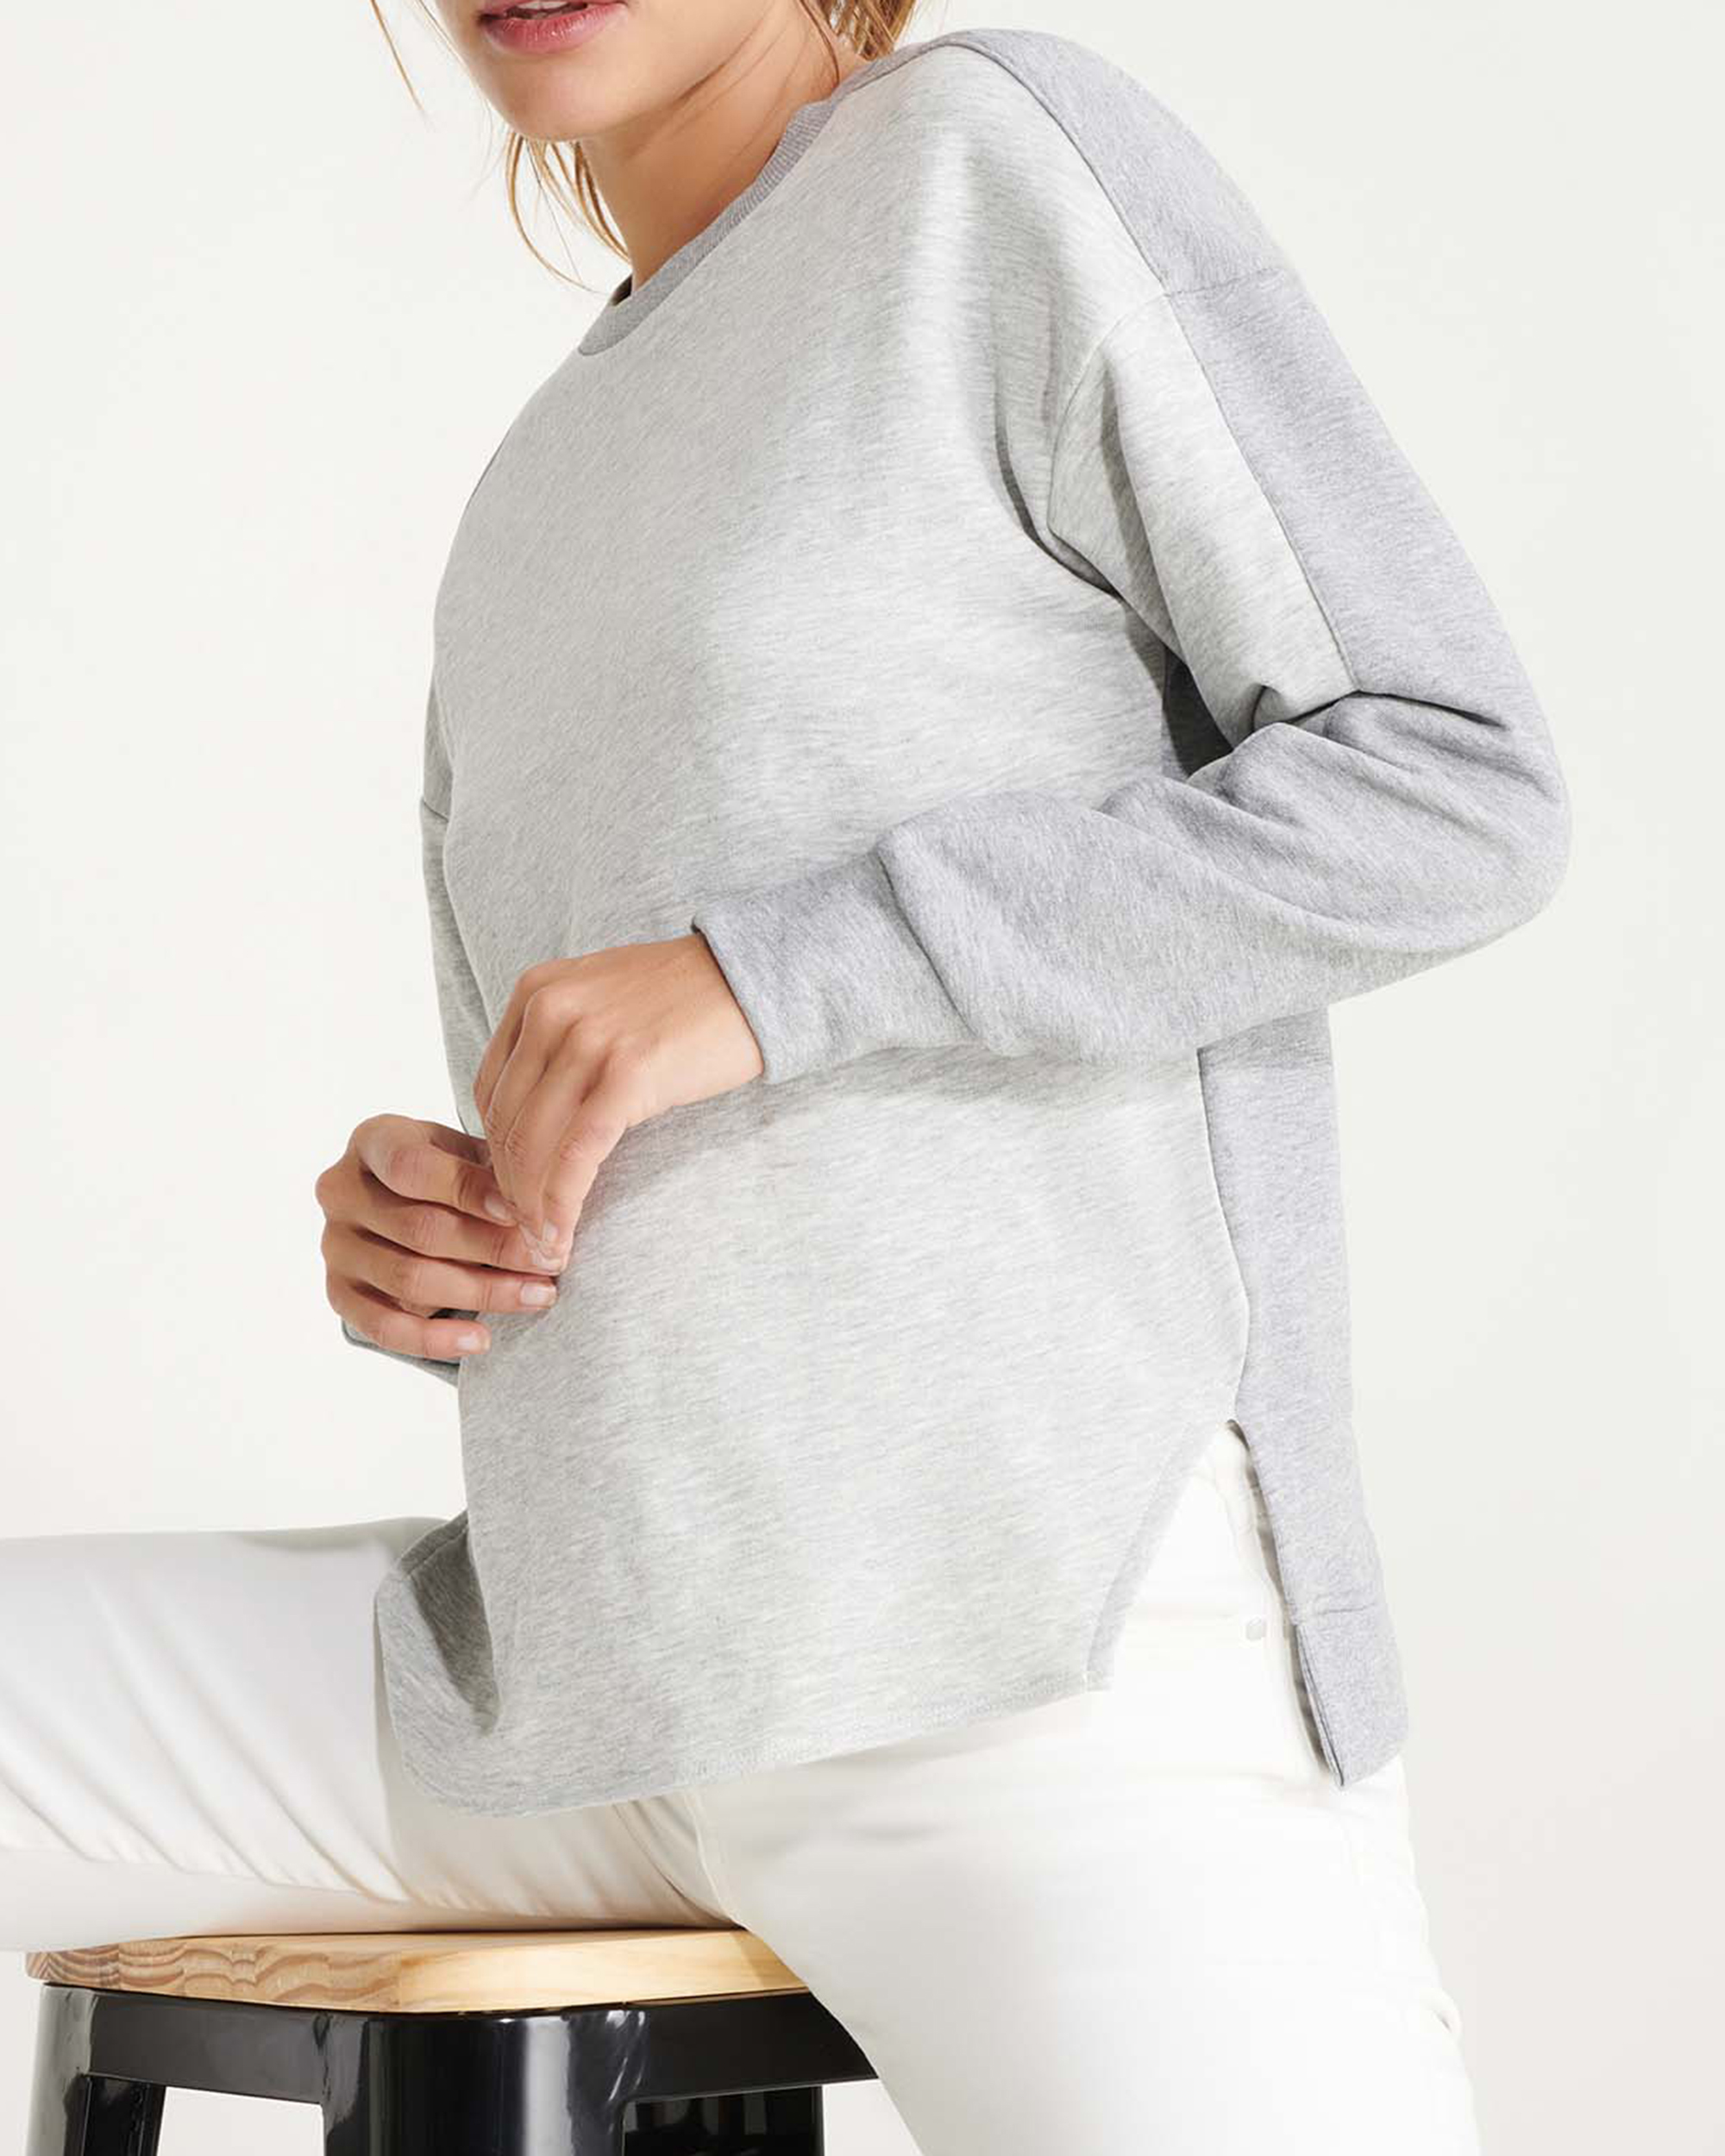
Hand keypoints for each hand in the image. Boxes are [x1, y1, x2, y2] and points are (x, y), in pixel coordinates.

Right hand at [315, 1114, 571, 1362]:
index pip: (412, 1168)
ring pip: (409, 1279)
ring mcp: (335, 1245)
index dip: (469, 1191)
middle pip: (420, 1229)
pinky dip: (435, 1339)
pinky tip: (481, 1339)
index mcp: (373, 1141)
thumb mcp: (469, 1153)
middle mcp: (341, 1191)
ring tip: (538, 1296)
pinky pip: (384, 1327)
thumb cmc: (451, 1172)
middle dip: (495, 1249)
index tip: (521, 1213)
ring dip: (483, 1292)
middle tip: (551, 1260)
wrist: (409, 1202)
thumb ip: (494, 1174)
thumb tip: (541, 1212)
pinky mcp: (339, 1292)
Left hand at [473, 931, 763, 1254]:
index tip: (514, 1193)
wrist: (752, 979)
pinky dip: (562, 1204)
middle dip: (509, 1190)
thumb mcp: (602, 998)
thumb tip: (533, 1109)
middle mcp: (550, 1011)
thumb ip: (560, 1038)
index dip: (495, 1153)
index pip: (489, 1091)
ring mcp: (587, 1041)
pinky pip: (575, 1157)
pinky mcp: (628, 1074)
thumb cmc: (687, 998)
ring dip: (531, 1209)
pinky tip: (563, 1236)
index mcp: (536, 991)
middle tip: (525, 1233)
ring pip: (532, 1147)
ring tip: (545, 1246)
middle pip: (505, 1123)